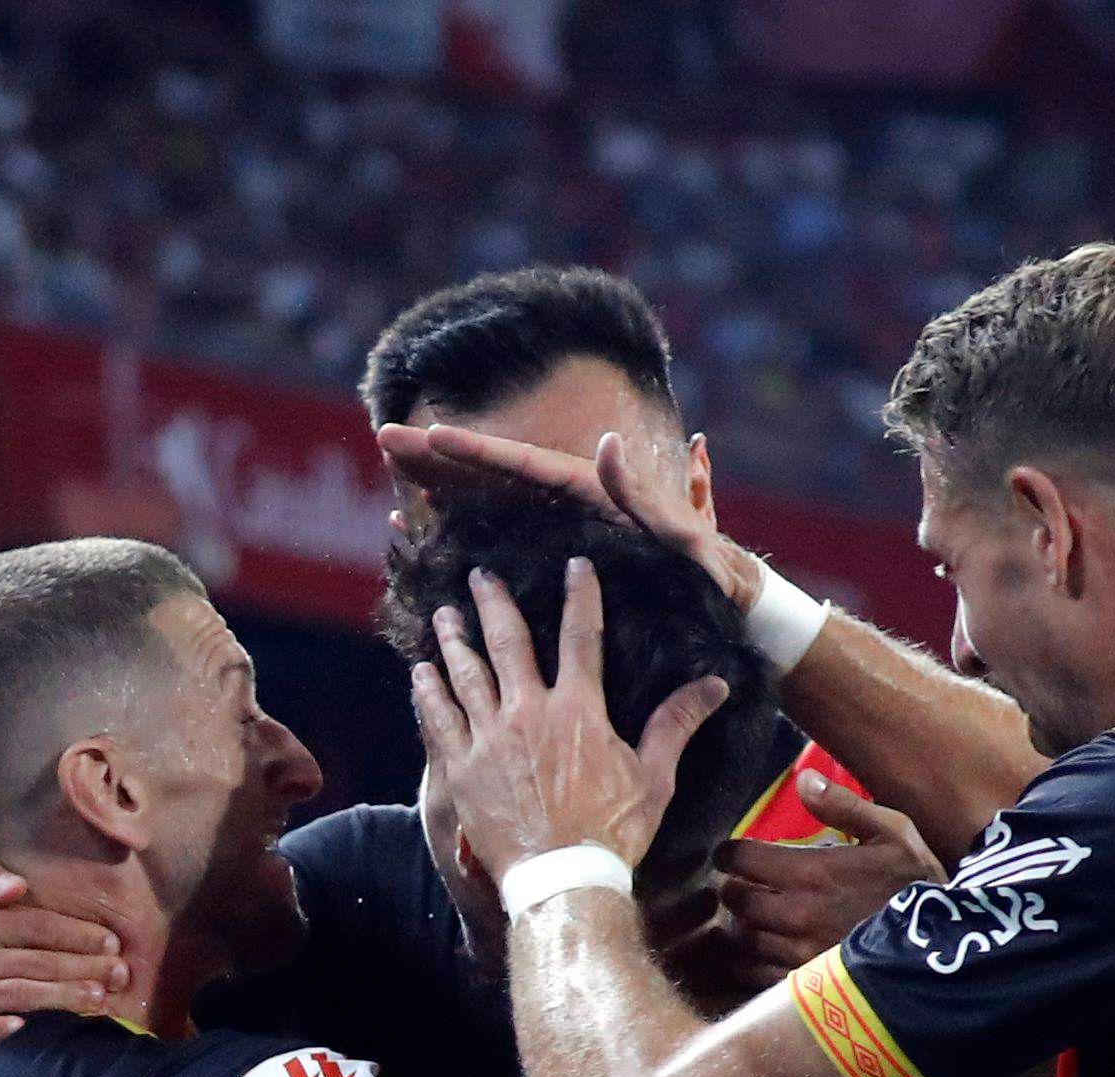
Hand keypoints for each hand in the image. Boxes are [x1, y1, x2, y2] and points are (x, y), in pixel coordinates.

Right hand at [0, 863, 128, 1058]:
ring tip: (100, 1002)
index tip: (112, 942)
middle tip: (121, 975)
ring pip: (12, 995)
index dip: (75, 933)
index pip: (31, 925)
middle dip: (81, 968)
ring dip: (58, 999)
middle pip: (30, 961)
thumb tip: (17, 886)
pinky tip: (23, 1030)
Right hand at [376, 423, 761, 611]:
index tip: (428, 436)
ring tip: (393, 472)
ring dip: (443, 486)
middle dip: (441, 457)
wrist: (730, 601)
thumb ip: (647, 494)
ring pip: (492, 499)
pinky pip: (507, 534)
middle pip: (495, 473)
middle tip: (385, 437)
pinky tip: (433, 526)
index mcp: (596, 492)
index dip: (475, 452)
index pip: (524, 465)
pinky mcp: (566, 554)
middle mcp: (575, 502)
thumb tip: (607, 444)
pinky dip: (469, 527)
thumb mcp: (685, 533)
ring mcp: (567, 527)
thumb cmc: (712, 573)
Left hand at [409, 561, 726, 882]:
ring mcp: (489, 738)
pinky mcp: (461, 768)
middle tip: (481, 575)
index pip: (582, 635)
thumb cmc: (613, 834)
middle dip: (495, 602)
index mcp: (579, 709)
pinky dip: (428, 692)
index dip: (580, 595)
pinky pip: (438, 720)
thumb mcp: (654, 778)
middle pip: (507, 642)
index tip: (574, 566)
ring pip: (465, 674)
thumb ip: (676, 724)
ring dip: (454, 640)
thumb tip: (715, 685)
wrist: (562, 881)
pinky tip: (419, 673)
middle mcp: (528, 712)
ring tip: (445, 615)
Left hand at [714, 774, 944, 982]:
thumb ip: (843, 805)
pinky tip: (759, 952)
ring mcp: (799, 953)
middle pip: (736, 900)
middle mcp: (798, 914)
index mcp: (812, 872)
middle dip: (732, 889)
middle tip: (739, 885)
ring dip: (740, 926)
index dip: (728, 854)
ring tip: (749, 918)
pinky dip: (749, 962)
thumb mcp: (891, 832)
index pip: (741, 859)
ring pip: (743, 939)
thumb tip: (803, 779)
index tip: (729, 855)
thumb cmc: (916, 883)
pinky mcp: (805, 984)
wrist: (945, 942)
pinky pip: (756, 975)